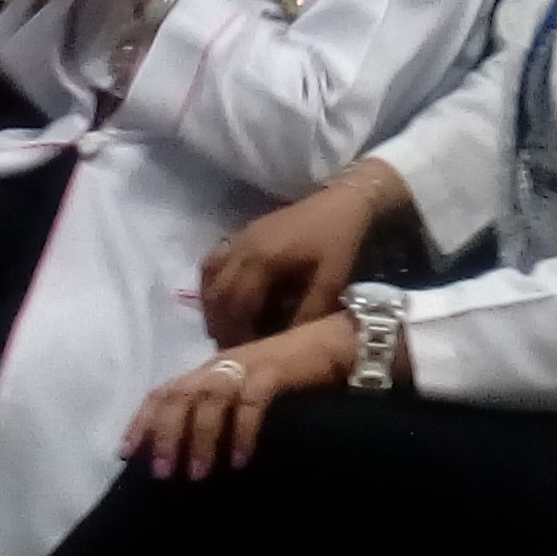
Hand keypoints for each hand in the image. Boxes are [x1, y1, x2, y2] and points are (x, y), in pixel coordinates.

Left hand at [118, 313, 353, 480]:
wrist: (337, 342)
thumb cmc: (293, 372)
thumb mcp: (248, 389)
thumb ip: (222, 409)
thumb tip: (193, 449)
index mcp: (210, 369)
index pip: (163, 391)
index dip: (142, 421)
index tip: (126, 454)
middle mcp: (221, 364)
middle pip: (179, 395)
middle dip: (164, 435)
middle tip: (161, 473)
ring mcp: (248, 365)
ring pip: (209, 399)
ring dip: (199, 439)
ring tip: (196, 475)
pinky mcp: (275, 371)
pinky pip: (252, 402)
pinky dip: (242, 432)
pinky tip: (239, 462)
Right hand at [198, 171, 386, 346]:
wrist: (346, 200)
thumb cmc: (341, 241)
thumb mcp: (332, 282)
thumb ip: (308, 315)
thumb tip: (287, 347)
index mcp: (262, 260)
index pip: (236, 307)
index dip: (237, 335)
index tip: (246, 356)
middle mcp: (242, 248)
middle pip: (217, 295)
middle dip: (221, 325)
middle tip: (233, 349)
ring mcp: (240, 237)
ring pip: (210, 278)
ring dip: (214, 306)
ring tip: (228, 328)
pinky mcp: (244, 233)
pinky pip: (215, 261)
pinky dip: (214, 284)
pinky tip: (229, 300)